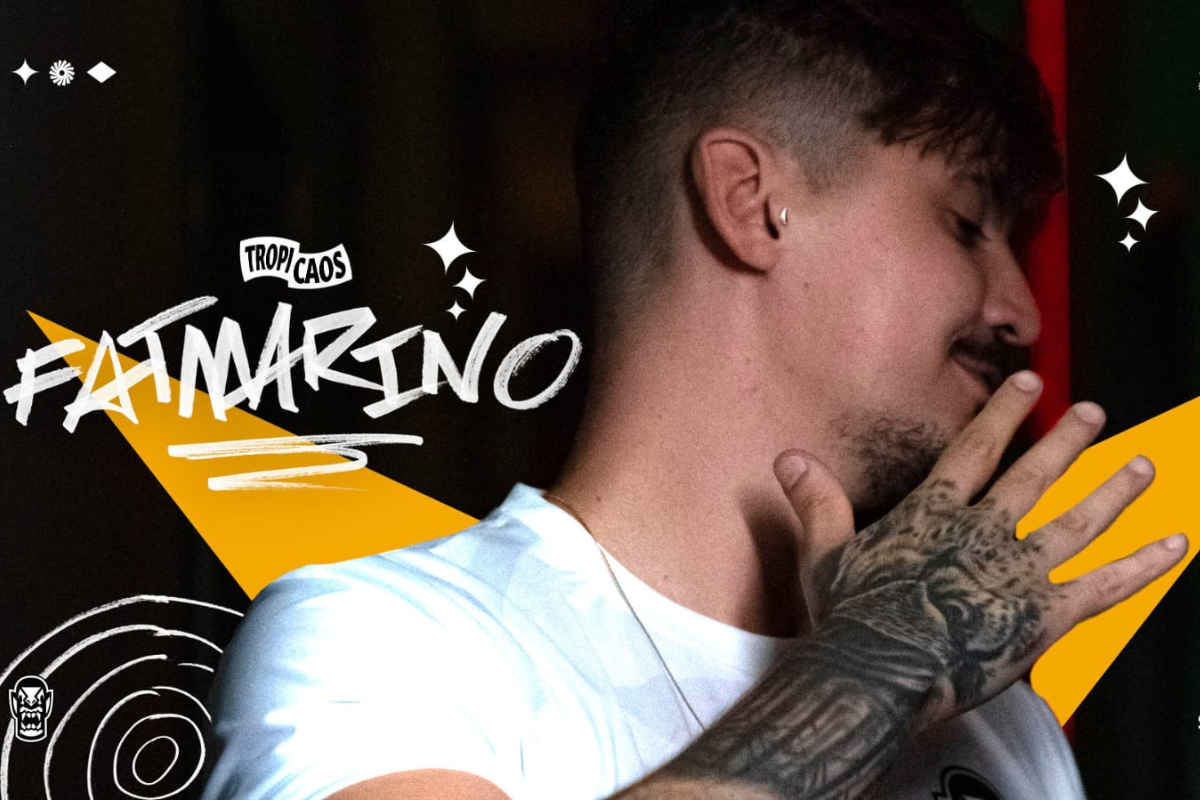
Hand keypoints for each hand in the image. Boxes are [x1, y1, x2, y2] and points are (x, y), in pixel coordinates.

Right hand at [774, 370, 1187, 724]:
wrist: (879, 670)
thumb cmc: (850, 618)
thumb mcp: (825, 552)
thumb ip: (817, 501)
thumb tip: (789, 458)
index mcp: (934, 514)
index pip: (976, 450)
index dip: (1003, 413)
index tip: (1027, 384)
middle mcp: (983, 532)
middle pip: (1035, 476)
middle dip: (1068, 441)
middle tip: (1094, 413)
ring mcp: (1018, 571)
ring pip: (1077, 522)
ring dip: (1112, 490)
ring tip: (1142, 466)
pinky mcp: (1045, 616)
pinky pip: (1105, 587)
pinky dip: (1142, 566)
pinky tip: (1173, 545)